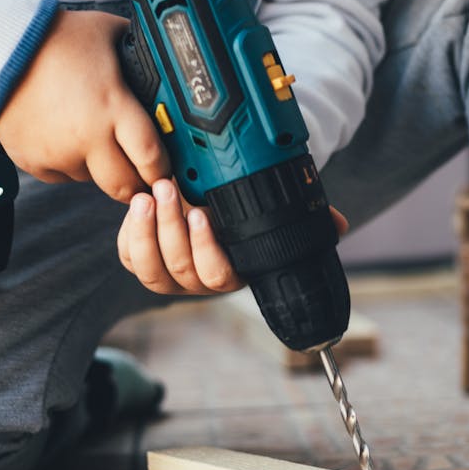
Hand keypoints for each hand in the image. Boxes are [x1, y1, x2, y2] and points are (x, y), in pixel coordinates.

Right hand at [0, 8, 168, 201]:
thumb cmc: (50, 38)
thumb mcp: (107, 32)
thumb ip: (136, 47)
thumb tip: (161, 53)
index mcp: (112, 107)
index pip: (152, 157)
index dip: (164, 170)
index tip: (166, 170)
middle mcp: (87, 137)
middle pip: (125, 186)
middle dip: (138, 184)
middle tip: (141, 173)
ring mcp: (58, 154)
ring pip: (92, 180)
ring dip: (100, 168)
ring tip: (94, 137)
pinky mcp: (33, 162)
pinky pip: (62, 175)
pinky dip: (69, 164)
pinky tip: (66, 136)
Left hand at [117, 178, 348, 296]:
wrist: (204, 196)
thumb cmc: (239, 208)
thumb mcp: (267, 210)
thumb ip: (297, 214)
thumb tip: (339, 223)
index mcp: (230, 273)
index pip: (218, 275)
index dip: (207, 248)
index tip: (203, 213)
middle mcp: (196, 281)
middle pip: (180, 268)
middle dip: (171, 227)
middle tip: (168, 188)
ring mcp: (166, 273)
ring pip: (150, 267)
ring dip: (147, 229)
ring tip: (149, 193)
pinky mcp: (140, 258)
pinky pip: (128, 255)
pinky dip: (130, 230)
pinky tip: (136, 202)